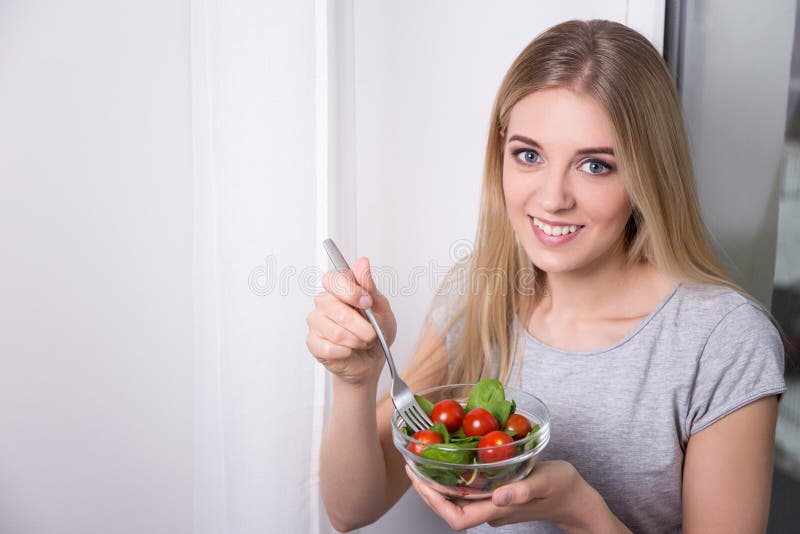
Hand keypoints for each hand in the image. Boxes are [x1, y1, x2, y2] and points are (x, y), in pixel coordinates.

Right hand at [306, 257, 396, 386]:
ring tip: (363, 342)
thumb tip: (362, 262)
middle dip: (361, 326)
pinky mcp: (313, 343)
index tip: (367, 302)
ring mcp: (316, 322)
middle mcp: (324, 302)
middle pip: (336, 308)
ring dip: (356, 341)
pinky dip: (346, 352)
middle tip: (372, 333)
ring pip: (335, 331)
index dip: (350, 291)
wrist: (372, 359)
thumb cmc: (376, 330)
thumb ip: (370, 286)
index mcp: (339, 288)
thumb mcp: (382, 307)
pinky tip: (350, 351)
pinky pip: (329, 347)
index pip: (333, 279)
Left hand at [406, 461, 626, 532]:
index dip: (433, 502)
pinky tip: (451, 458)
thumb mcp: (546, 482)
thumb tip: (500, 496)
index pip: (456, 517)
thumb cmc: (564, 489)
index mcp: (498, 510)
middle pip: (449, 508)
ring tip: (424, 460)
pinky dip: (454, 476)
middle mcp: (491, 509)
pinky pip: (469, 490)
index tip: (418, 479)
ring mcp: (493, 503)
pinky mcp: (497, 494)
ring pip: (457, 499)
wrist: (577, 498)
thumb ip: (524, 490)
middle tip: (412, 464)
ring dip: (438, 482)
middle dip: (427, 489)